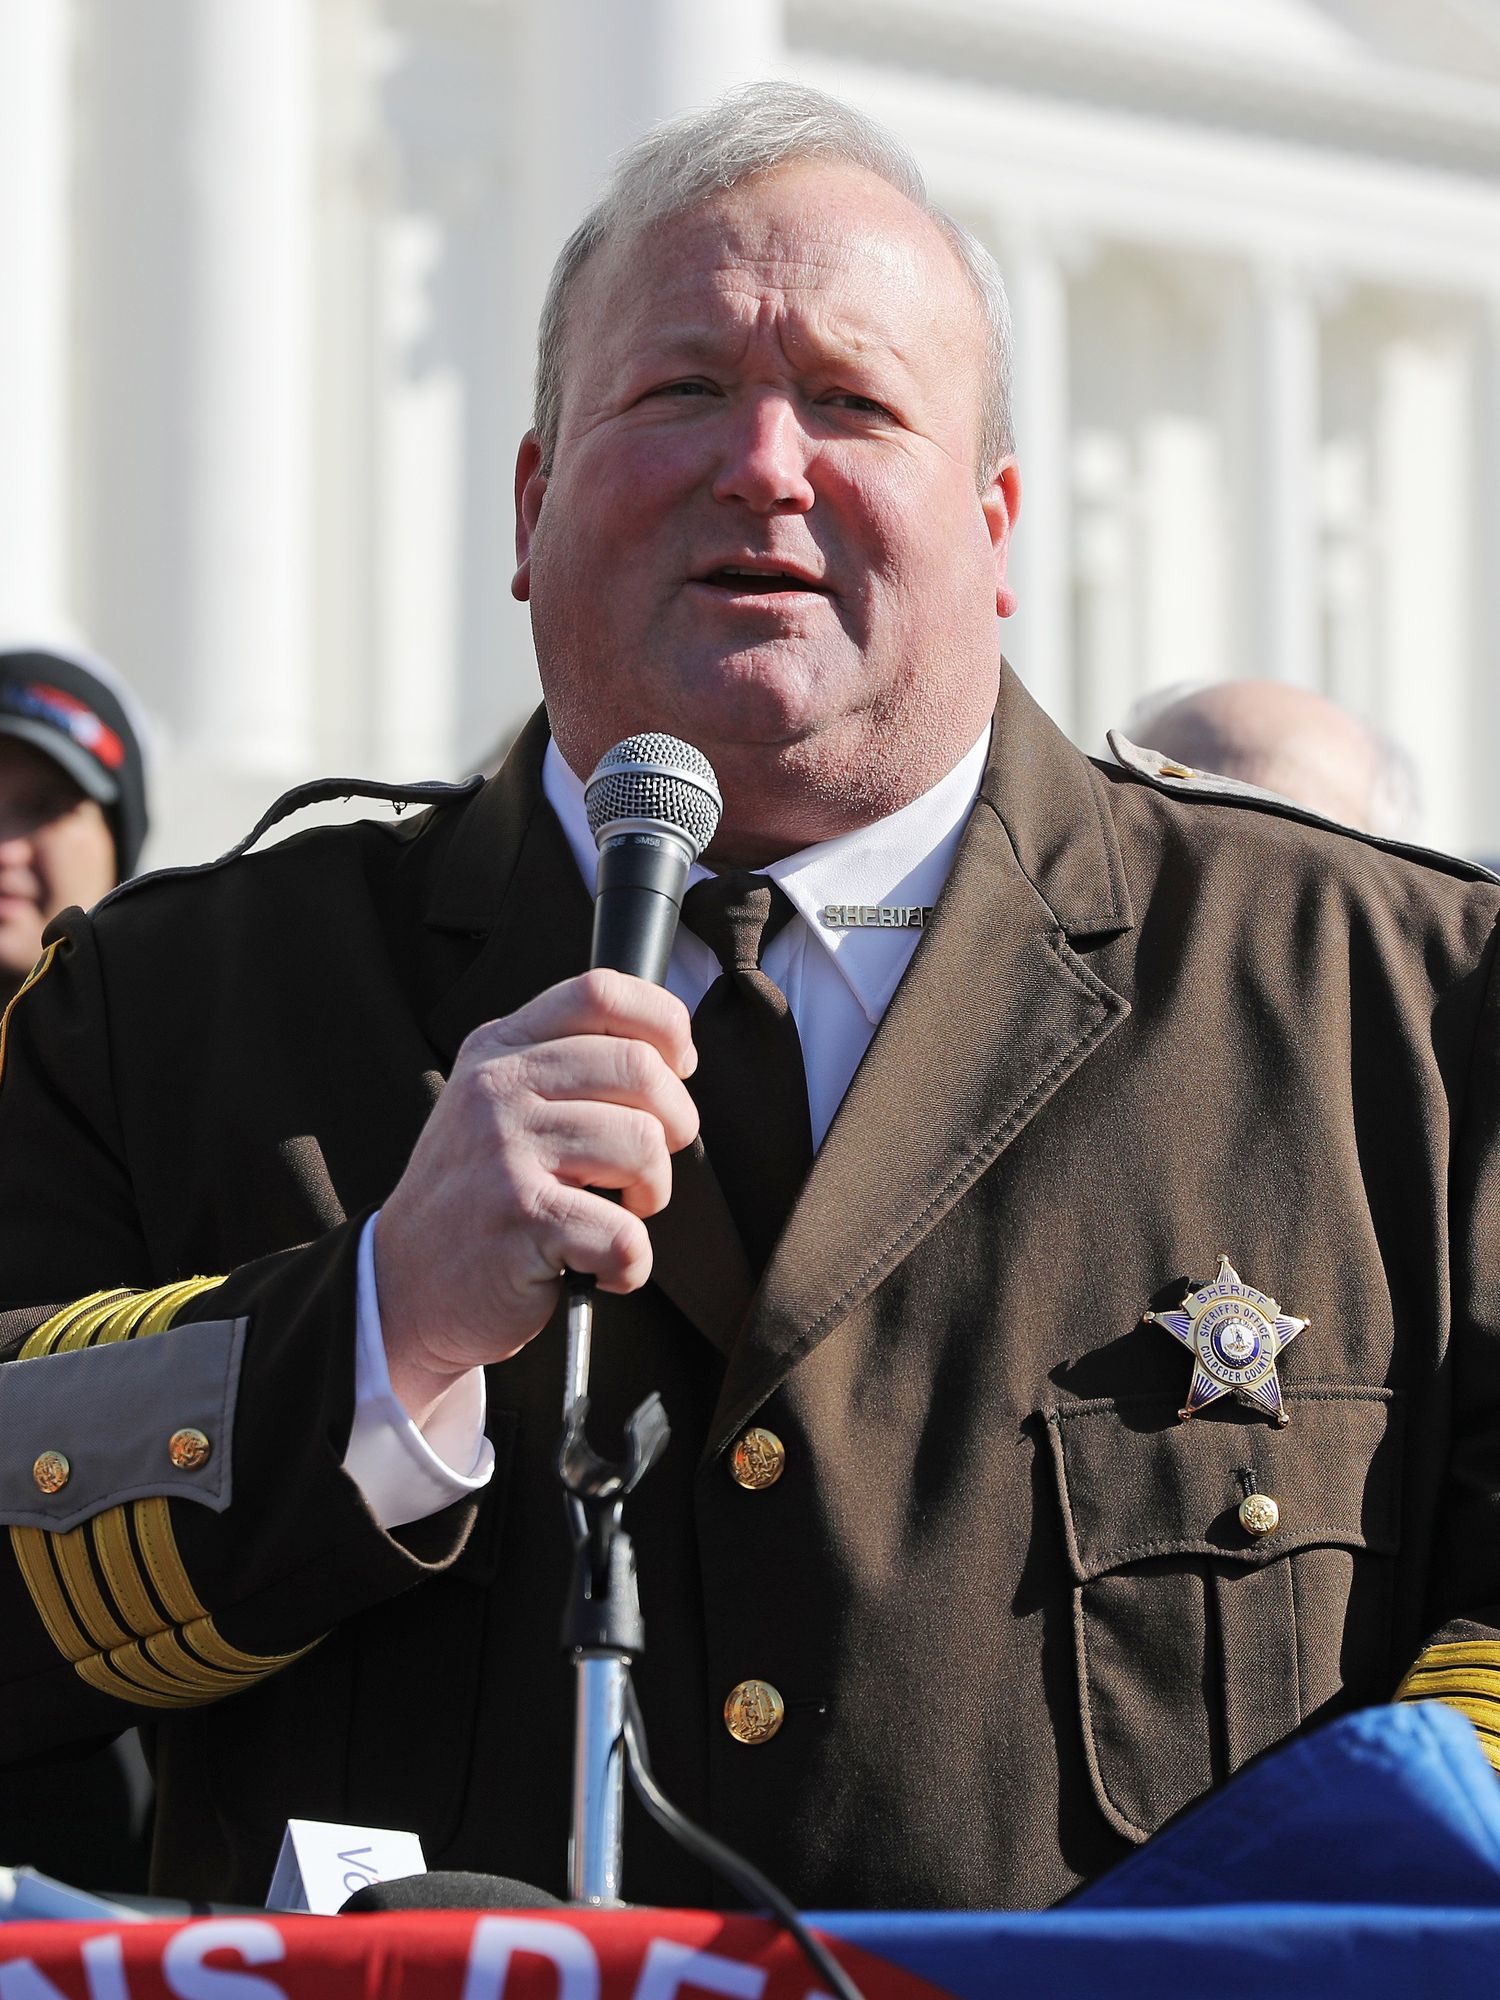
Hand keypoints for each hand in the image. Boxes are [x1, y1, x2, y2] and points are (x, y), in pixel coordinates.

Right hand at [374, 970, 697, 1423]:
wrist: (404, 1286)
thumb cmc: (475, 1196)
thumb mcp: (496, 1106)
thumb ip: (562, 1067)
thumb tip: (671, 1053)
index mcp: (499, 1050)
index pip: (599, 992)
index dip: (663, 1022)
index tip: (679, 1066)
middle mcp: (498, 1089)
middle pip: (640, 1067)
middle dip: (673, 1123)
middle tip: (647, 1166)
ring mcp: (506, 1150)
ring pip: (643, 1144)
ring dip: (651, 1194)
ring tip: (616, 1215)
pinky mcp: (521, 1217)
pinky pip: (626, 1232)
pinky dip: (630, 1263)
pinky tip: (598, 1267)